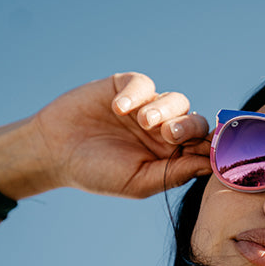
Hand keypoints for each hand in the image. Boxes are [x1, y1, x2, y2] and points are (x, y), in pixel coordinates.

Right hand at [0, 72, 210, 199]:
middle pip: (195, 122)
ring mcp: (147, 107)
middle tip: (169, 135)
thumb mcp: (138, 182)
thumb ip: (174, 174)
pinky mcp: (126, 88)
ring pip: (176, 100)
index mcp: (172, 157)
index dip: (210, 146)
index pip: (202, 148)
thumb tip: (210, 165)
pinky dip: (135, 94)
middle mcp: (164, 131)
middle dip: (188, 126)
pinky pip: (144, 84)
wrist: (54, 152)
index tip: (209, 149)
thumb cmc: (97, 173)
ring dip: (165, 110)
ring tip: (144, 122)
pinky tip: (119, 108)